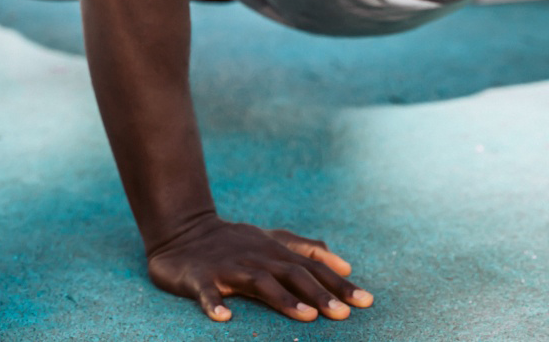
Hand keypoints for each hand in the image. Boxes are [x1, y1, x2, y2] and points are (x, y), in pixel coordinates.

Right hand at [146, 216, 374, 321]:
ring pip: (259, 282)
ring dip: (282, 299)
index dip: (339, 283)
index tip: (366, 301)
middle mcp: (257, 257)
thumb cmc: (234, 241)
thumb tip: (345, 264)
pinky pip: (206, 291)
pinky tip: (224, 317)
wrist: (182, 231)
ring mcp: (228, 267)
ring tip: (306, 316)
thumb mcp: (272, 241)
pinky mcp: (199, 277)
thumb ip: (307, 250)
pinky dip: (214, 302)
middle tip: (344, 314)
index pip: (313, 267)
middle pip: (293, 274)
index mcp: (275, 252)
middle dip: (320, 294)